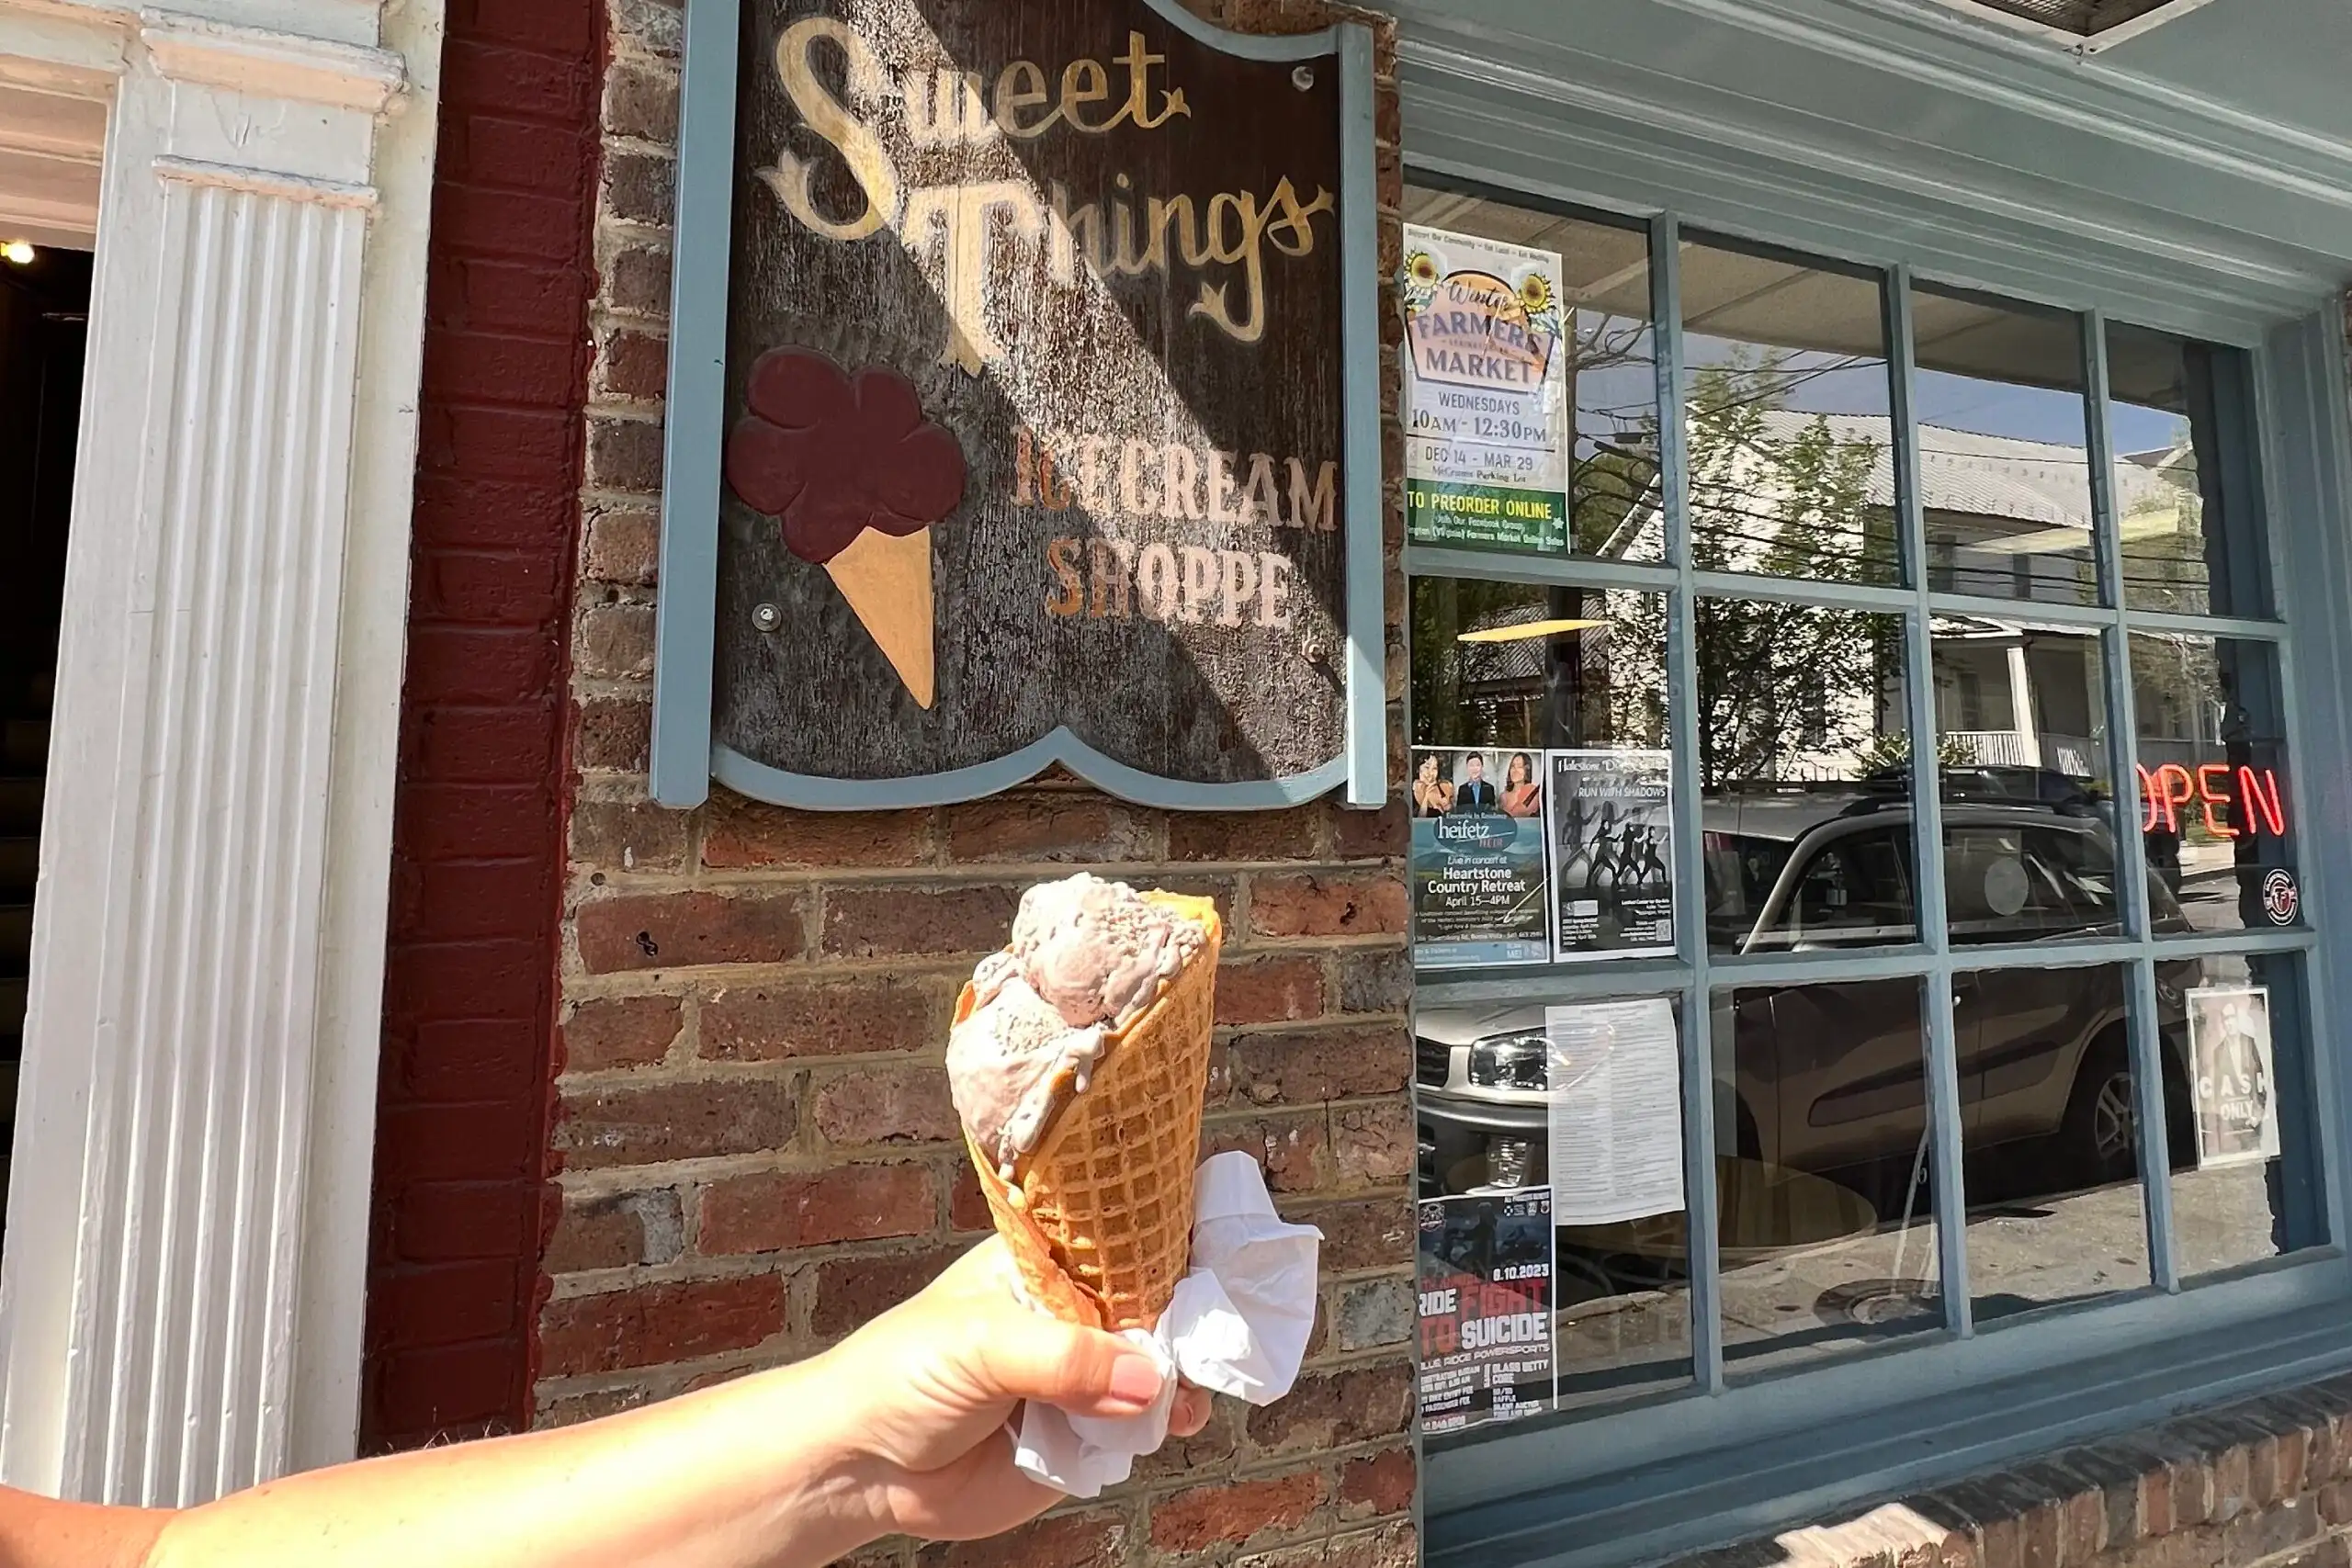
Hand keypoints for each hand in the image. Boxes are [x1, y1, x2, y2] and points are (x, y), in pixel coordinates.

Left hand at [811, 1238, 1211, 1544]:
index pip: (1125, 1237)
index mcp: (1046, 1266)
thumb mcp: (978, 1344)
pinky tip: (1173, 1422)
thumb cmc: (900, 1374)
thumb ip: (1064, 1358)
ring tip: (1188, 1391)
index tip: (1221, 1252)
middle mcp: (1074, 1317)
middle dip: (1194, 1318)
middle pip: (1158, 1304)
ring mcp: (1084, 1378)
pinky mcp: (1085, 1437)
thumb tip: (1150, 1379)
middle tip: (1218, 1335)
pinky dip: (1166, 1424)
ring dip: (1185, 1378)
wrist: (861, 1468)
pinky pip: (1143, 1428)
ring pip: (1161, 1368)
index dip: (1173, 1240)